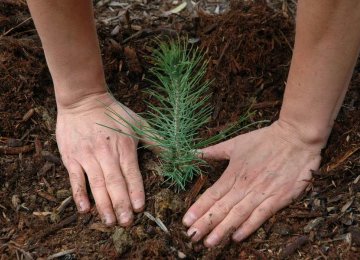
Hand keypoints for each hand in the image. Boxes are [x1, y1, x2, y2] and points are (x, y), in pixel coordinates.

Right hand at [56, 92, 144, 225]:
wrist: (83, 99)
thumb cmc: (114, 112)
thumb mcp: (138, 122)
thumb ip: (156, 139)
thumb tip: (176, 153)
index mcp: (124, 146)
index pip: (131, 173)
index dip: (135, 191)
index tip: (140, 208)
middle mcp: (106, 153)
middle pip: (115, 183)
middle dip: (121, 204)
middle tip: (126, 223)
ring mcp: (87, 156)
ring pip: (96, 184)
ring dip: (103, 204)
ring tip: (110, 222)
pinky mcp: (72, 157)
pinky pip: (75, 179)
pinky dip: (79, 194)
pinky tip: (85, 209)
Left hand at [182, 120, 321, 246]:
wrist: (296, 138)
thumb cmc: (264, 140)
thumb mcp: (236, 143)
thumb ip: (213, 151)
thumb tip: (193, 152)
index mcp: (233, 173)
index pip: (212, 194)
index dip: (198, 208)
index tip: (185, 221)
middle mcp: (245, 185)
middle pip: (222, 208)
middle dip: (205, 223)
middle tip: (192, 236)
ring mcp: (262, 193)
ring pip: (238, 214)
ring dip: (223, 229)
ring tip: (209, 242)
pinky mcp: (278, 198)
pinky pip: (261, 215)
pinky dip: (249, 226)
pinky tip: (236, 237)